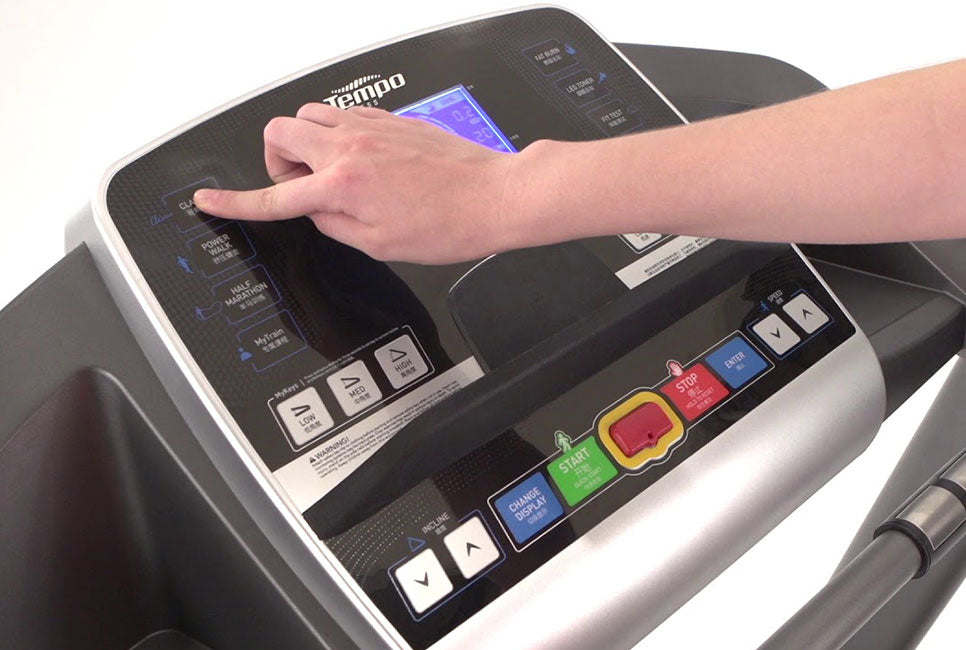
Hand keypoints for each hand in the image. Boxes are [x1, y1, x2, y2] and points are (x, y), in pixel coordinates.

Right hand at [193, 103, 534, 263]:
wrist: (493, 197)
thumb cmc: (447, 224)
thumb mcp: (378, 244)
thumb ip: (332, 225)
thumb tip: (312, 211)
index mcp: (343, 185)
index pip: (273, 194)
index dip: (235, 202)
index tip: (210, 201)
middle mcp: (351, 147)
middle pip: (278, 131)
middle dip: (275, 160)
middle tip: (299, 186)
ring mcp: (371, 127)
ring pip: (309, 115)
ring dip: (305, 143)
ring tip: (331, 174)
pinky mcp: (390, 119)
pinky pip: (344, 114)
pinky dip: (336, 135)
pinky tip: (361, 161)